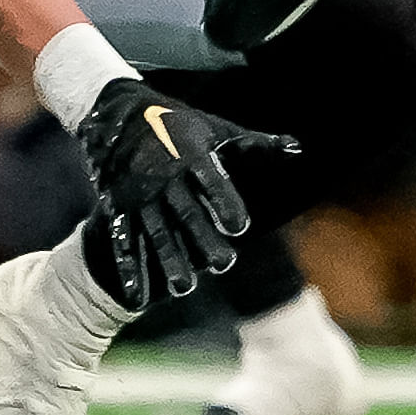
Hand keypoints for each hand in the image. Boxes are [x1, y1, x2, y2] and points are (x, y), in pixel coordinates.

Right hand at [71, 78, 292, 308]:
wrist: (117, 117)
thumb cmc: (179, 126)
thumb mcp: (216, 129)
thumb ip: (255, 145)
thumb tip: (298, 148)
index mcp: (191, 155)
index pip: (210, 179)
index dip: (224, 201)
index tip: (240, 226)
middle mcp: (164, 177)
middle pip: (185, 211)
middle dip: (202, 238)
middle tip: (225, 264)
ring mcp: (139, 196)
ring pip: (155, 231)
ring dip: (169, 260)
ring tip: (184, 287)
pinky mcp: (119, 209)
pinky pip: (123, 241)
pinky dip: (129, 270)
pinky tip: (138, 297)